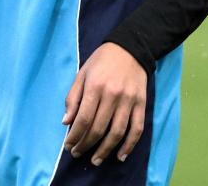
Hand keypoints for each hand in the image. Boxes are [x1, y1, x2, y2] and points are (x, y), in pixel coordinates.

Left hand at [62, 42, 146, 165]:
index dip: (75, 136)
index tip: (68, 145)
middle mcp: (112, 95)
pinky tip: (120, 156)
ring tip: (96, 160)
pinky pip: (136, 129)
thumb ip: (73, 97)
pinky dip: (129, 145)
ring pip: (117, 132)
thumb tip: (66, 121)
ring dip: (105, 150)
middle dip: (86, 145)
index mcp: (95, 86)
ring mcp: (129, 100)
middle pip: (98, 128)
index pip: (83, 119)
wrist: (130, 48)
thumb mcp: (82, 73)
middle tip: (78, 154)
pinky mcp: (141, 103)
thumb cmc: (101, 61)